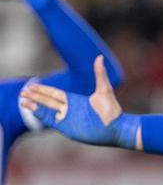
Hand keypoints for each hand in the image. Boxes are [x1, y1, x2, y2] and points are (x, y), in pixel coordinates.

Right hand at [20, 56, 138, 147]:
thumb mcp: (104, 89)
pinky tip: (33, 110)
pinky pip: (52, 121)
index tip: (31, 85)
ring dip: (35, 106)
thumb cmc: (112, 110)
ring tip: (23, 101)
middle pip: (47, 101)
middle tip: (22, 92)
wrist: (117, 128)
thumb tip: (99, 57)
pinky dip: (42, 116)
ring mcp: (68, 119)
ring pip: (47, 111)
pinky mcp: (68, 127)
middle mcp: (69, 109)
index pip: (54, 93)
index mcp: (74, 100)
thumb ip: (100, 74)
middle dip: (35, 96)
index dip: (43, 89)